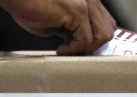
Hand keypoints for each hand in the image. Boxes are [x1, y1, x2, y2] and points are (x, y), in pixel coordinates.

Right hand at [0, 0, 115, 54]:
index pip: (105, 21)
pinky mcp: (77, 11)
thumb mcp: (56, 18)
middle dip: (94, 45)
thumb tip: (76, 42)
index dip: (95, 38)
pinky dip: (73, 50)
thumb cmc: (27, 3)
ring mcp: (86, 2)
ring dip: (86, 49)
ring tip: (67, 50)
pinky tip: (60, 48)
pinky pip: (85, 40)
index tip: (80, 48)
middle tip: (74, 51)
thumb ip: (71, 27)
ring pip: (104, 36)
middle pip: (109, 29)